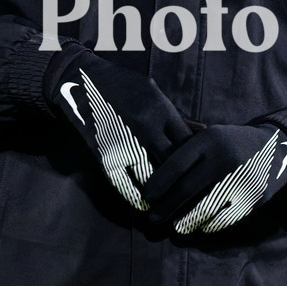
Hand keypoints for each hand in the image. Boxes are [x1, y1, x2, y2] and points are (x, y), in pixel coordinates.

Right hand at [43, 44, 190, 210]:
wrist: (83, 80)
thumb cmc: (124, 85)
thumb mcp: (153, 91)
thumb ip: (175, 114)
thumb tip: (202, 131)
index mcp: (161, 110)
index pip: (187, 144)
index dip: (193, 159)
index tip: (195, 169)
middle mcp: (146, 128)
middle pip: (172, 164)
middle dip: (179, 179)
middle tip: (185, 193)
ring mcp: (126, 143)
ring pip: (151, 178)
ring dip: (160, 192)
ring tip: (168, 205)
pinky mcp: (106, 155)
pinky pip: (126, 185)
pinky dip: (136, 197)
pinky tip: (143, 203)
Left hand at [142, 122, 286, 232]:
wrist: (277, 147)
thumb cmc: (231, 143)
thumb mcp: (211, 135)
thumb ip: (187, 150)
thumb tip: (155, 178)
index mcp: (210, 139)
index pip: (175, 165)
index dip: (158, 183)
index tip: (146, 196)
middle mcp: (223, 158)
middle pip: (186, 190)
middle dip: (165, 207)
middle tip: (152, 219)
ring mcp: (239, 180)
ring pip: (203, 209)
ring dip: (184, 221)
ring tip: (173, 226)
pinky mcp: (252, 199)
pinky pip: (223, 218)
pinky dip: (208, 225)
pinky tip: (199, 227)